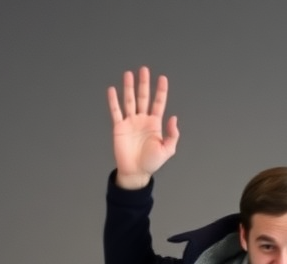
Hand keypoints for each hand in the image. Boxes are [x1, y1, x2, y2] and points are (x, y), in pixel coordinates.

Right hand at [107, 66, 179, 188]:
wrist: (135, 172)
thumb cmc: (151, 163)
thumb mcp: (167, 150)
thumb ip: (172, 135)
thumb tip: (174, 118)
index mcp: (154, 124)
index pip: (158, 103)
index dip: (161, 91)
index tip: (163, 78)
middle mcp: (142, 120)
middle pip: (143, 97)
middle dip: (144, 84)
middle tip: (144, 70)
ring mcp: (130, 122)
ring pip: (129, 101)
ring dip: (129, 87)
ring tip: (129, 74)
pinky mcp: (119, 127)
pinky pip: (116, 111)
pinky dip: (113, 101)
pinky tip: (112, 90)